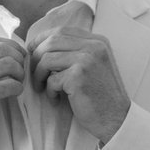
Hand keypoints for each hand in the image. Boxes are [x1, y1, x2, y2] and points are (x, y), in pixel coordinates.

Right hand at [0, 37, 27, 148]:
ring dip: (19, 73)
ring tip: (17, 81)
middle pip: (3, 49)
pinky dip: (17, 87)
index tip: (18, 54)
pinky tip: (14, 92)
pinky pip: (10, 84)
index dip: (11, 46)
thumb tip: (6, 48)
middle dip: (18, 58)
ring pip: (9, 64)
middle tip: (20, 69)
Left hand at [29, 27, 129, 142]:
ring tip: (42, 87)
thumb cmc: (100, 95)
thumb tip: (41, 44)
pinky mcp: (79, 77)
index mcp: (98, 41)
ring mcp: (87, 60)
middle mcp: (94, 46)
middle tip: (34, 73)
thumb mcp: (93, 65)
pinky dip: (49, 91)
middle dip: (36, 56)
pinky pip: (51, 80)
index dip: (42, 39)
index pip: (62, 30)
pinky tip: (56, 99)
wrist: (117, 118)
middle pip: (52, 41)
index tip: (32, 50)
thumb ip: (76, 51)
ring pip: (47, 59)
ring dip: (38, 75)